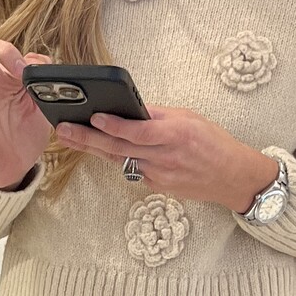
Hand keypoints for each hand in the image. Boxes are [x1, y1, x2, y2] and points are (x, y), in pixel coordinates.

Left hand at [53, 104, 280, 211]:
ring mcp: (158, 175)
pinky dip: (115, 158)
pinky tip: (99, 148)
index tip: (93, 116)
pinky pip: (131, 169)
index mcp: (175, 135)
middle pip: (119, 148)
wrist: (232, 178)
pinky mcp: (156, 186)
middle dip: (87, 138)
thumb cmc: (214, 143)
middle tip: (63, 129)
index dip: (114, 125)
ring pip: (119, 160)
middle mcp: (164, 157)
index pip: (138, 131)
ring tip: (69, 137)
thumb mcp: (190, 118)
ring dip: (93, 148)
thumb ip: (159, 115)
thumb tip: (132, 109)